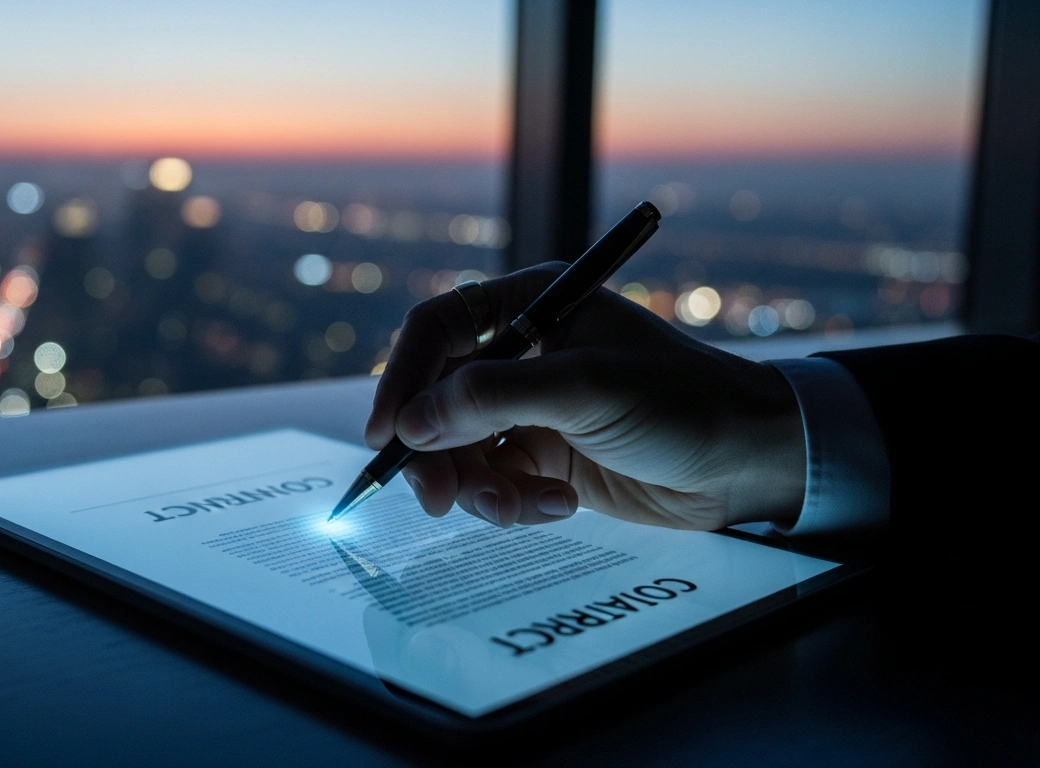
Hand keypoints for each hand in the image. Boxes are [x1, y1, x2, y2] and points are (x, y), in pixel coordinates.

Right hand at [365, 263, 806, 530]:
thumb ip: (493, 398)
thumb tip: (412, 423)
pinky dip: (514, 502)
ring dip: (478, 487)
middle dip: (435, 453)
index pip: (438, 330)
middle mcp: (524, 353)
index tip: (386, 433)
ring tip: (518, 508)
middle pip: (438, 398)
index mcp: (532, 305)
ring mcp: (533, 408)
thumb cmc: (684, 402)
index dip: (403, 378)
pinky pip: (496, 482)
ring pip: (461, 450)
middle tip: (438, 500)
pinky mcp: (545, 456)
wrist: (751, 461)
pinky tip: (560, 505)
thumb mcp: (585, 388)